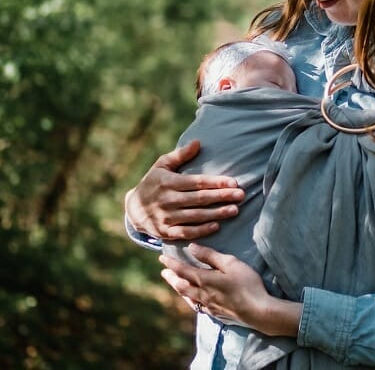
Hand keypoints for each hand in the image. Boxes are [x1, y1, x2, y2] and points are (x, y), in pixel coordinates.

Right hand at [125, 140, 245, 240]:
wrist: (133, 209)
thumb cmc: (153, 183)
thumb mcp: (162, 165)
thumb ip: (180, 155)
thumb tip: (198, 142)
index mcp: (168, 182)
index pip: (197, 182)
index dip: (216, 182)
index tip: (234, 182)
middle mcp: (167, 200)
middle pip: (200, 199)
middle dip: (222, 196)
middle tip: (241, 195)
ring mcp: (166, 217)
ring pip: (195, 216)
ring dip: (216, 213)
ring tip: (234, 210)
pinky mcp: (165, 232)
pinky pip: (186, 232)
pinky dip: (201, 230)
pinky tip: (216, 226)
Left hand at [159, 244, 300, 337]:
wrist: (257, 311)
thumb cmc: (246, 284)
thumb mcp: (231, 263)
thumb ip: (210, 256)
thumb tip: (192, 248)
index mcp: (204, 280)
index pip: (183, 270)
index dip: (171, 263)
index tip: (162, 258)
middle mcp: (202, 294)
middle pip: (181, 285)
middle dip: (171, 277)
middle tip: (164, 272)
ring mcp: (208, 306)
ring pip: (187, 297)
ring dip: (178, 289)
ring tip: (174, 284)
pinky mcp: (216, 314)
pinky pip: (197, 306)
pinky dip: (190, 299)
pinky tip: (193, 300)